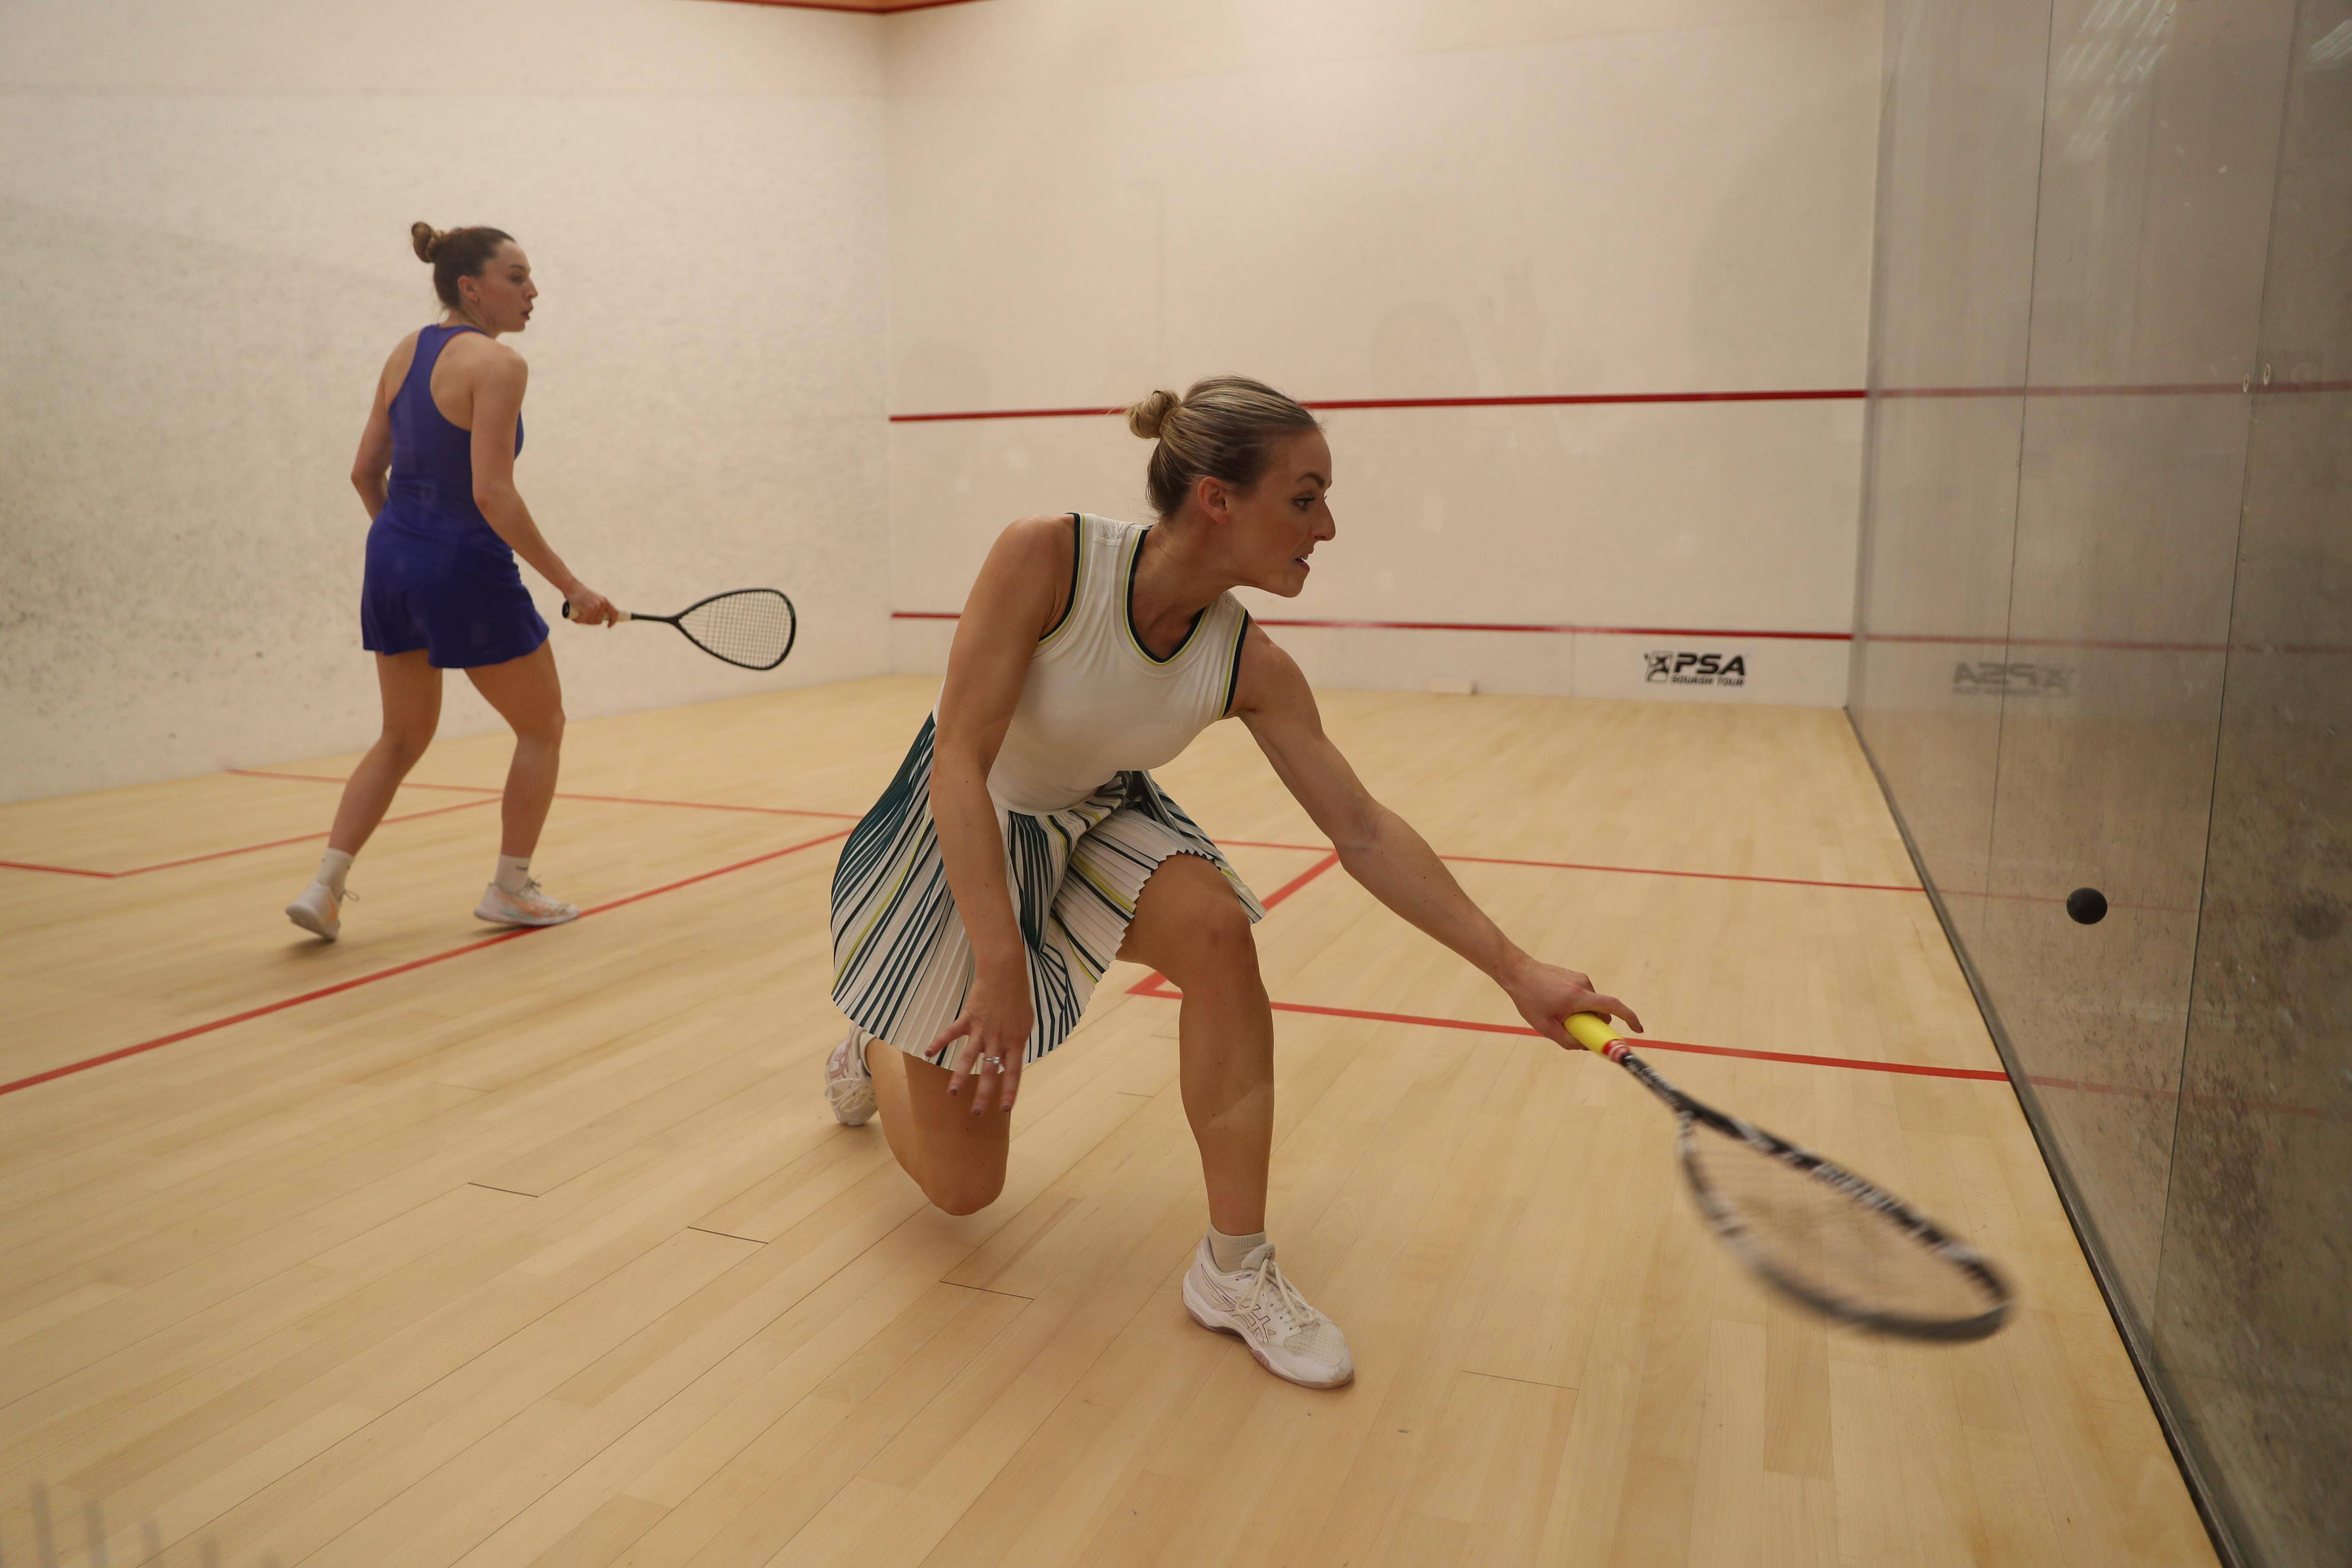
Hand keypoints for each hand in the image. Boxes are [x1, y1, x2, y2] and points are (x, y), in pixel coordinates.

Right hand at [563, 584, 617, 625]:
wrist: (571, 586)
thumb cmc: (579, 593)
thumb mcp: (592, 599)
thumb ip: (597, 606)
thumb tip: (599, 619)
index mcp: (605, 601)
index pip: (614, 613)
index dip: (613, 621)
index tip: (609, 626)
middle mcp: (602, 603)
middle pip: (599, 621)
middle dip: (590, 622)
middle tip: (582, 617)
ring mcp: (596, 606)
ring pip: (591, 622)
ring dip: (583, 621)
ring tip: (577, 615)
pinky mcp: (588, 609)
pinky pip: (583, 620)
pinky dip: (578, 621)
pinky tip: (574, 618)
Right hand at [928, 961, 1034, 1114]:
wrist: (1006, 974)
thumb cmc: (1017, 999)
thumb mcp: (1025, 1024)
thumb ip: (1015, 1044)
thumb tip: (1008, 1063)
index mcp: (1016, 1041)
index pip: (1014, 1072)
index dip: (1009, 1091)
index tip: (1004, 1109)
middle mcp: (998, 1039)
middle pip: (990, 1071)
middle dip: (983, 1094)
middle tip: (976, 1113)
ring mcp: (982, 1029)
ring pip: (969, 1057)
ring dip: (960, 1076)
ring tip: (952, 1093)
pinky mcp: (968, 1018)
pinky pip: (951, 1032)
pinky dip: (939, 1042)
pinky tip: (928, 1053)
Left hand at [1498, 955, 1642, 1050]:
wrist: (1517, 972)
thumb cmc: (1529, 999)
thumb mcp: (1545, 1027)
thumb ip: (1567, 1040)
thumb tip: (1585, 1047)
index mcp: (1579, 997)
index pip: (1614, 1007)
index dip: (1629, 1018)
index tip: (1639, 1030)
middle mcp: (1584, 985)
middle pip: (1601, 1010)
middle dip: (1594, 1024)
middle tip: (1576, 1032)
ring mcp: (1580, 978)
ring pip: (1591, 1004)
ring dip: (1583, 1015)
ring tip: (1557, 1015)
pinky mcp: (1574, 975)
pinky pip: (1583, 996)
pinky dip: (1577, 1005)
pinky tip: (1555, 1005)